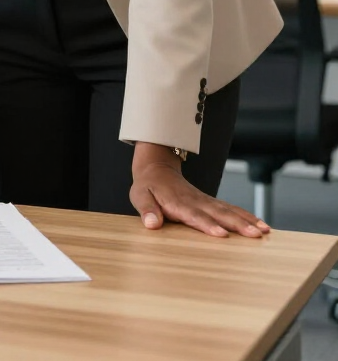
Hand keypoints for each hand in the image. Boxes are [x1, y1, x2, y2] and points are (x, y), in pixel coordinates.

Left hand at [129, 142, 269, 237]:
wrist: (157, 169)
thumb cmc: (148, 187)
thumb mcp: (140, 196)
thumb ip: (146, 210)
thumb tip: (152, 224)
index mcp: (178, 202)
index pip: (194, 216)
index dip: (207, 225)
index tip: (221, 234)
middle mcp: (196, 201)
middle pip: (219, 213)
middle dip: (237, 224)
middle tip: (255, 235)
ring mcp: (206, 201)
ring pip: (229, 210)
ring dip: (247, 221)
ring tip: (265, 231)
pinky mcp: (211, 203)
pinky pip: (231, 209)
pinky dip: (247, 217)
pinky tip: (261, 225)